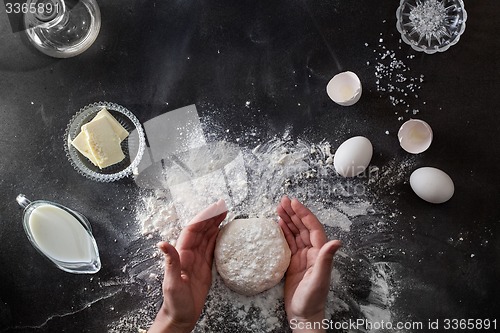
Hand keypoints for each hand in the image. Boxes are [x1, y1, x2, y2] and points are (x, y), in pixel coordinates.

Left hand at [148, 200, 227, 332]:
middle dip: (211, 216)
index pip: (193, 230)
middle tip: (223, 205)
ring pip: (206, 237)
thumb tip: (162, 243)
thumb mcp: (172, 283)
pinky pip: (211, 248)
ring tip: (224, 213)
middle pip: (201, 230)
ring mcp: (197, 260)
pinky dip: (217, 238)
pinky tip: (222, 232)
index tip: (214, 208)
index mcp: (182, 254)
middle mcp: (189, 254)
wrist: (181, 316)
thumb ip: (170, 262)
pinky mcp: (204, 267)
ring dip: (214, 224)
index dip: (203, 217)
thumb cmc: (175, 302)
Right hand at [277, 196, 340, 332]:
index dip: (304, 214)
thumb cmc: (312, 300)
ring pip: (295, 232)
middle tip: (283, 200)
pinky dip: (284, 232)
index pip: (312, 228)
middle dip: (294, 212)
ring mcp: (302, 256)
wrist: (303, 315)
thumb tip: (337, 241)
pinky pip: (288, 242)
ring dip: (288, 219)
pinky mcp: (293, 262)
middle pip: (303, 227)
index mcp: (319, 253)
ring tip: (278, 207)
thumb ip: (326, 259)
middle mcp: (312, 251)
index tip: (294, 203)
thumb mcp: (319, 279)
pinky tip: (278, 224)